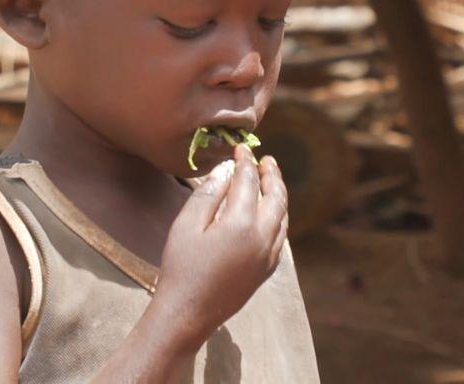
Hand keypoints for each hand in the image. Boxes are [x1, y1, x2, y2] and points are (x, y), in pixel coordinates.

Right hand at [152, 145, 288, 351]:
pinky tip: (270, 213)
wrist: (188, 314)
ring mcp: (267, 256)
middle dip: (271, 176)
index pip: (248, 182)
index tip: (240, 149)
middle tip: (266, 160)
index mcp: (241, 224)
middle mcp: (262, 238)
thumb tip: (227, 169)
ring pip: (283, 217)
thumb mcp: (187, 225)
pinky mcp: (266, 270)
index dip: (245, 162)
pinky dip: (279, 217)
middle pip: (276, 197)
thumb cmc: (181, 267)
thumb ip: (209, 193)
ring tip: (270, 181)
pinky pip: (280, 236)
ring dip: (278, 195)